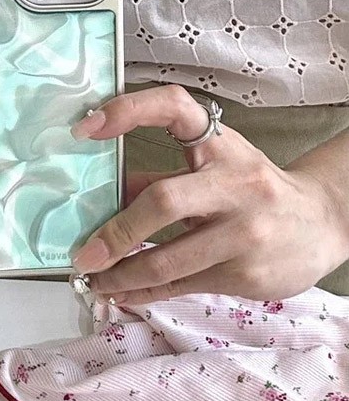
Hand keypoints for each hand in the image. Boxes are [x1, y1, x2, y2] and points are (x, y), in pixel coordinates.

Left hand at [70, 85, 348, 302]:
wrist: (321, 224)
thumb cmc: (250, 190)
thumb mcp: (211, 168)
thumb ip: (158, 176)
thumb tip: (98, 194)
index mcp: (220, 143)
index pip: (173, 107)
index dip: (128, 111)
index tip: (84, 128)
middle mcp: (236, 182)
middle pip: (164, 201)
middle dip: (115, 232)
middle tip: (81, 253)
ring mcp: (245, 231)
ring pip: (167, 259)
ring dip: (120, 274)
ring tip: (92, 279)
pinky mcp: (246, 274)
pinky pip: (180, 286)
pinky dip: (143, 293)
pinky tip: (121, 293)